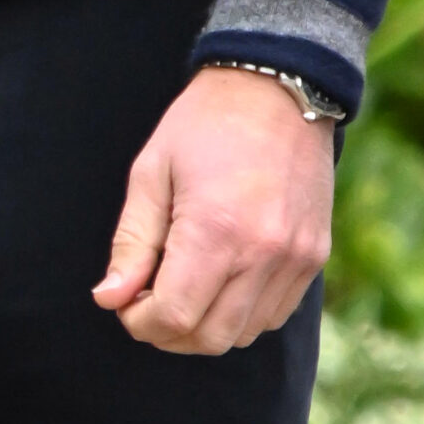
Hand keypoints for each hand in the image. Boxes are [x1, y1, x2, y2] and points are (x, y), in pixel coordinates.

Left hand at [91, 66, 333, 354]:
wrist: (277, 85)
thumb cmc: (204, 123)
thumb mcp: (152, 170)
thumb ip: (131, 242)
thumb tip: (109, 300)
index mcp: (215, 229)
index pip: (173, 317)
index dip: (139, 321)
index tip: (126, 301)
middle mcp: (261, 253)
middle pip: (208, 338)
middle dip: (168, 332)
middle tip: (148, 300)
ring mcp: (294, 259)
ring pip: (242, 334)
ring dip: (206, 326)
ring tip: (184, 286)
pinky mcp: (314, 256)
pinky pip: (274, 315)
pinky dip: (242, 313)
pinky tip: (222, 279)